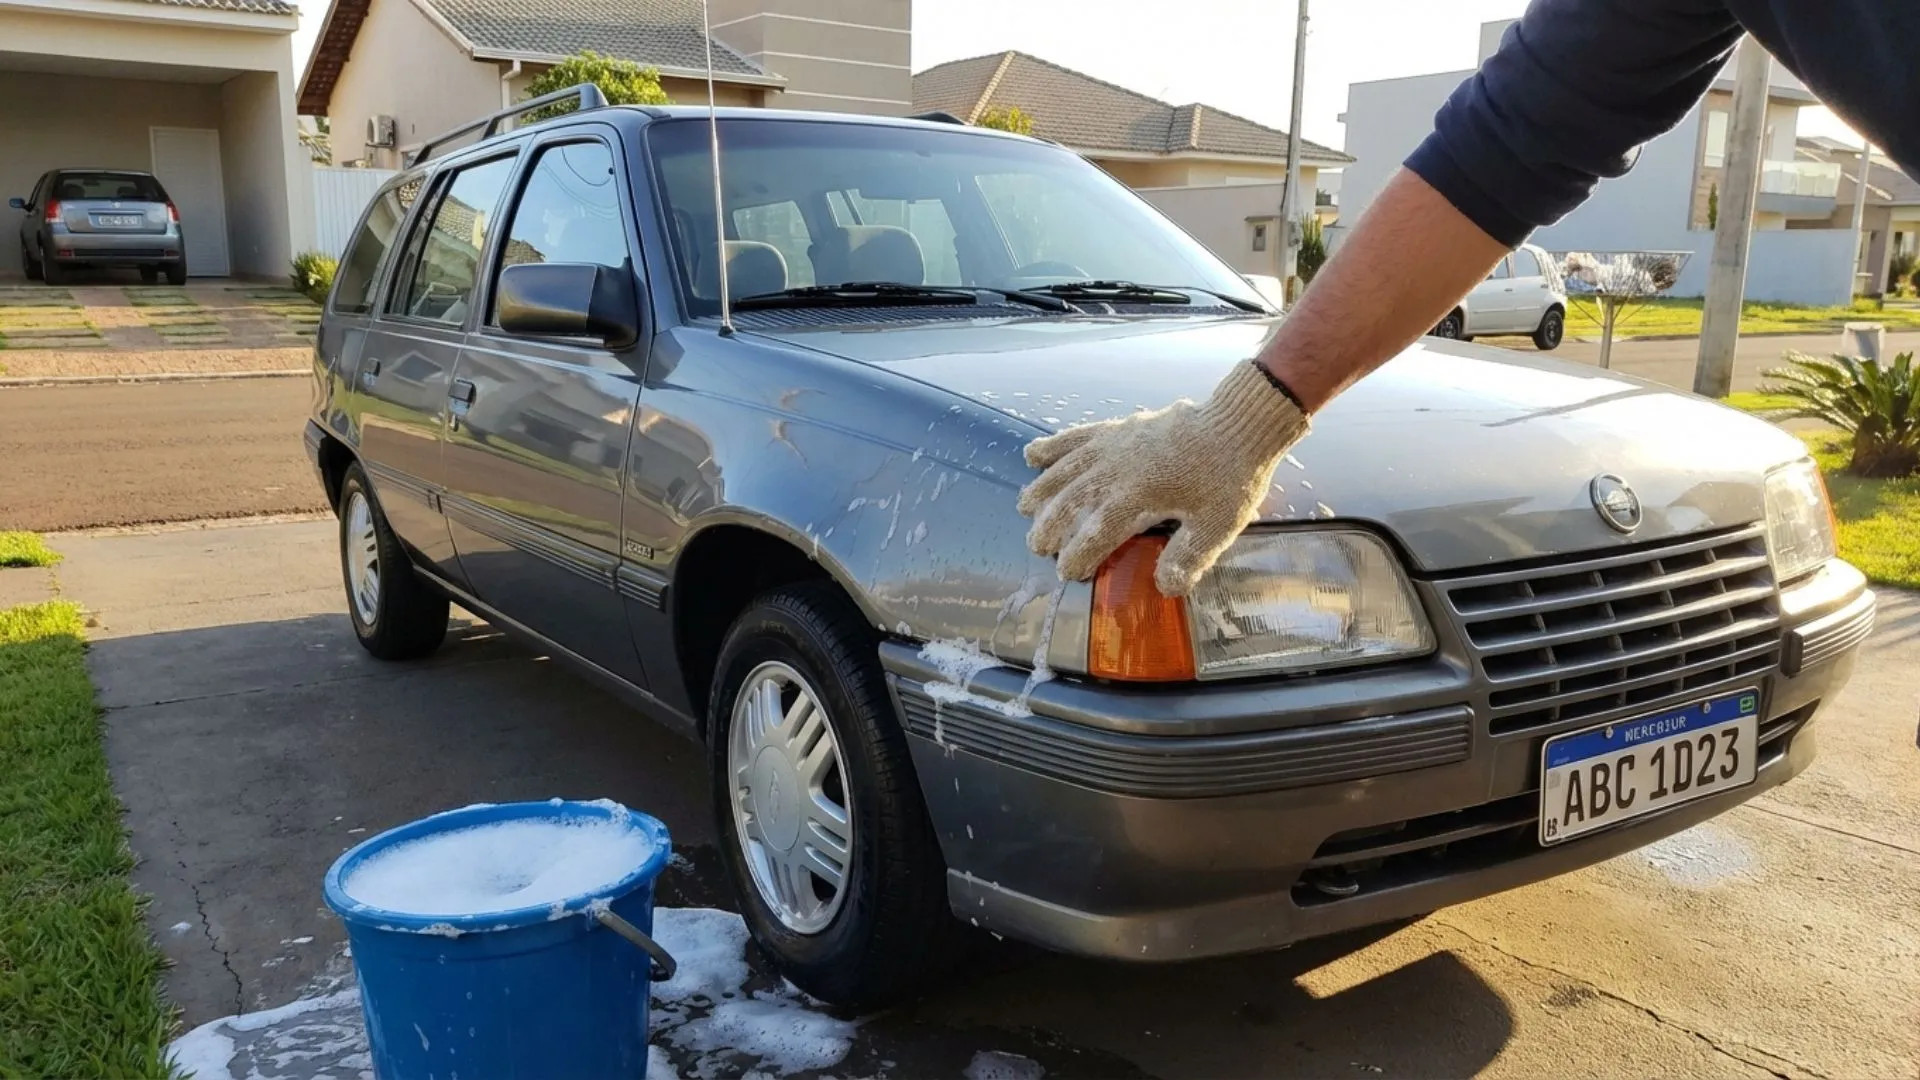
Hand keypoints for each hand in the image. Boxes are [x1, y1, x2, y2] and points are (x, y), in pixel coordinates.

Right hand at [1016, 360, 1310, 595]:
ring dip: (1042, 491)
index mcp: (1137, 498)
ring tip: (1025, 509)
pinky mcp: (1118, 428)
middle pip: (1069, 501)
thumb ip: (1187, 557)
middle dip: (1049, 526)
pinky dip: (1053, 446)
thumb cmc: (1230, 477)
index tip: (1068, 573)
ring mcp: (1114, 446)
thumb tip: (1163, 588)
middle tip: (1039, 547)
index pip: (1094, 534)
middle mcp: (1116, 471)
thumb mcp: (1217, 526)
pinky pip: (1077, 436)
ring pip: (1065, 470)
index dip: (1077, 556)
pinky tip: (1033, 456)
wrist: (1238, 424)